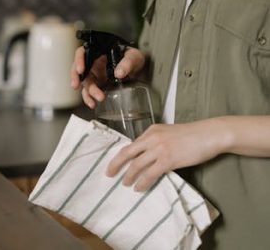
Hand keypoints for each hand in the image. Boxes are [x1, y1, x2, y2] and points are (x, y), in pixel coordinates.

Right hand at [71, 46, 144, 108]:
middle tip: (77, 85)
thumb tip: (119, 73)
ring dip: (88, 92)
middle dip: (77, 78)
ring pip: (85, 83)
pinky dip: (89, 99)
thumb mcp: (134, 57)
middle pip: (79, 69)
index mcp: (99, 52)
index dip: (79, 60)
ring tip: (96, 100)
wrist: (138, 70)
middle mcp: (94, 63)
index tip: (81, 69)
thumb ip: (127, 63)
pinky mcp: (98, 85)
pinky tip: (93, 103)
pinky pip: (89, 92)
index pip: (83, 52)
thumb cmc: (133, 59)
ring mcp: (95, 75)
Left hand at [106, 118, 230, 191]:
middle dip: (115, 164)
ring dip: (129, 176)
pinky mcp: (168, 159)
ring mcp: (159, 149)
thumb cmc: (191, 134)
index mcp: (152, 130)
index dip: (121, 155)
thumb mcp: (169, 133)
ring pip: (137, 165)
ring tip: (125, 184)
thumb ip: (156, 141)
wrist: (209, 134)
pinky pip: (150, 174)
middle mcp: (152, 138)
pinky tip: (139, 188)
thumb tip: (147, 155)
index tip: (115, 163)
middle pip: (127, 152)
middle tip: (109, 174)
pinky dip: (142, 182)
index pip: (131, 144)